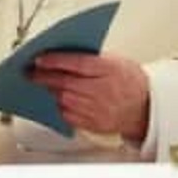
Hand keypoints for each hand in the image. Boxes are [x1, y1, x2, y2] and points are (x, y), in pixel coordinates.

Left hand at [30, 51, 149, 141]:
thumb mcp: (115, 60)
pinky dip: (61, 106)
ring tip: (45, 83)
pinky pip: (68, 115)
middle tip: (31, 72)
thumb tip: (60, 52)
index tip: (39, 59)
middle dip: (44, 77)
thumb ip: (89, 57)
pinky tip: (59, 98)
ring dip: (51, 90)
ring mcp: (99, 109)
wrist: (147, 107)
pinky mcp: (95, 124)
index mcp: (110, 70)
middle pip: (66, 83)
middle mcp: (104, 91)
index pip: (76, 64)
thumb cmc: (129, 80)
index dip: (55, 61)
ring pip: (64, 99)